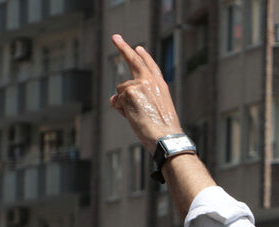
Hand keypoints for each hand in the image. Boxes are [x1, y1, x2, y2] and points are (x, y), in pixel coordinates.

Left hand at [109, 34, 182, 149]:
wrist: (165, 137)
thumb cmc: (162, 129)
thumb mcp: (153, 111)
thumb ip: (135, 100)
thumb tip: (113, 98)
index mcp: (160, 86)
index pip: (151, 66)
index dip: (144, 57)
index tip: (138, 48)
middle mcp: (151, 82)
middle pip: (134, 61)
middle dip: (123, 48)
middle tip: (115, 37)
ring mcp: (140, 85)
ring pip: (120, 89)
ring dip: (122, 103)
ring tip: (137, 116)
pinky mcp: (130, 92)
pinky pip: (116, 99)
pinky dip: (120, 109)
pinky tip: (132, 116)